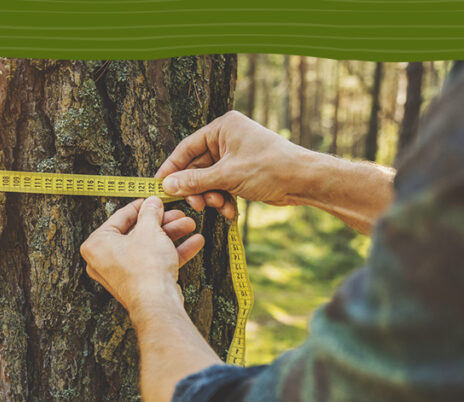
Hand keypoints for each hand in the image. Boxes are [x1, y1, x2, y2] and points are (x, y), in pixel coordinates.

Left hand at [80, 197, 204, 313]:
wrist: (157, 303)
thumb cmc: (145, 269)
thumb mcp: (150, 230)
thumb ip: (150, 213)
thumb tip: (152, 203)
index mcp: (97, 244)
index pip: (120, 217)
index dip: (141, 206)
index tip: (152, 201)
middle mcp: (105, 260)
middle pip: (138, 233)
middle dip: (163, 223)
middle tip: (176, 214)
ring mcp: (122, 274)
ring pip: (149, 247)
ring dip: (172, 235)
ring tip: (189, 225)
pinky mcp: (139, 284)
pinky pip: (155, 262)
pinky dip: (173, 252)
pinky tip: (193, 242)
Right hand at [156, 110, 308, 218]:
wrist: (304, 181)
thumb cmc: (269, 168)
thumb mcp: (227, 176)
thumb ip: (194, 181)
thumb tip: (167, 186)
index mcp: (223, 128)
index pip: (187, 148)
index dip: (172, 168)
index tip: (160, 186)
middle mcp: (227, 139)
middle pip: (197, 167)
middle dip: (197, 188)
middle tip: (196, 205)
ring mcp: (235, 157)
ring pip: (209, 180)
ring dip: (211, 197)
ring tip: (219, 207)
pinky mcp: (242, 173)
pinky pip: (222, 187)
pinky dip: (223, 200)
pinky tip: (230, 212)